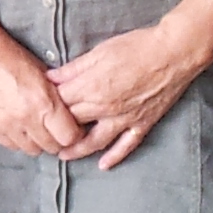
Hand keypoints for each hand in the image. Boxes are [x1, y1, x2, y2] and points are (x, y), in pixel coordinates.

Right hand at [0, 22, 85, 159]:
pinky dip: (18, 139)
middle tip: (54, 127)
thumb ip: (57, 98)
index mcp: (44, 102)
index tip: (71, 127)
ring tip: (35, 126)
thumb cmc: (12, 56)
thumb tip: (70, 115)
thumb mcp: (44, 73)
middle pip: (52, 146)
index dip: (73, 133)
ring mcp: (6, 124)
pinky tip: (18, 125)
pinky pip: (11, 146)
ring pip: (32, 150)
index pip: (69, 137)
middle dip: (56, 138)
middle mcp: (26, 117)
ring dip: (37, 141)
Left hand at [51, 20, 208, 169]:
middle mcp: (104, 108)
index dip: (47, 105)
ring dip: (77, 150)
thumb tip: (50, 77)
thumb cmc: (136, 47)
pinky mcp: (142, 123)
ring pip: (95, 141)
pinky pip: (126, 146)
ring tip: (63, 155)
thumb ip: (73, 69)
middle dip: (56, 129)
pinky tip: (102, 166)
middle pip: (72, 123)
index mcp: (91, 88)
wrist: (173, 53)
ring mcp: (124, 119)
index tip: (39, 107)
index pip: (60, 103)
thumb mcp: (99, 52)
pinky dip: (114, 157)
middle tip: (44, 134)